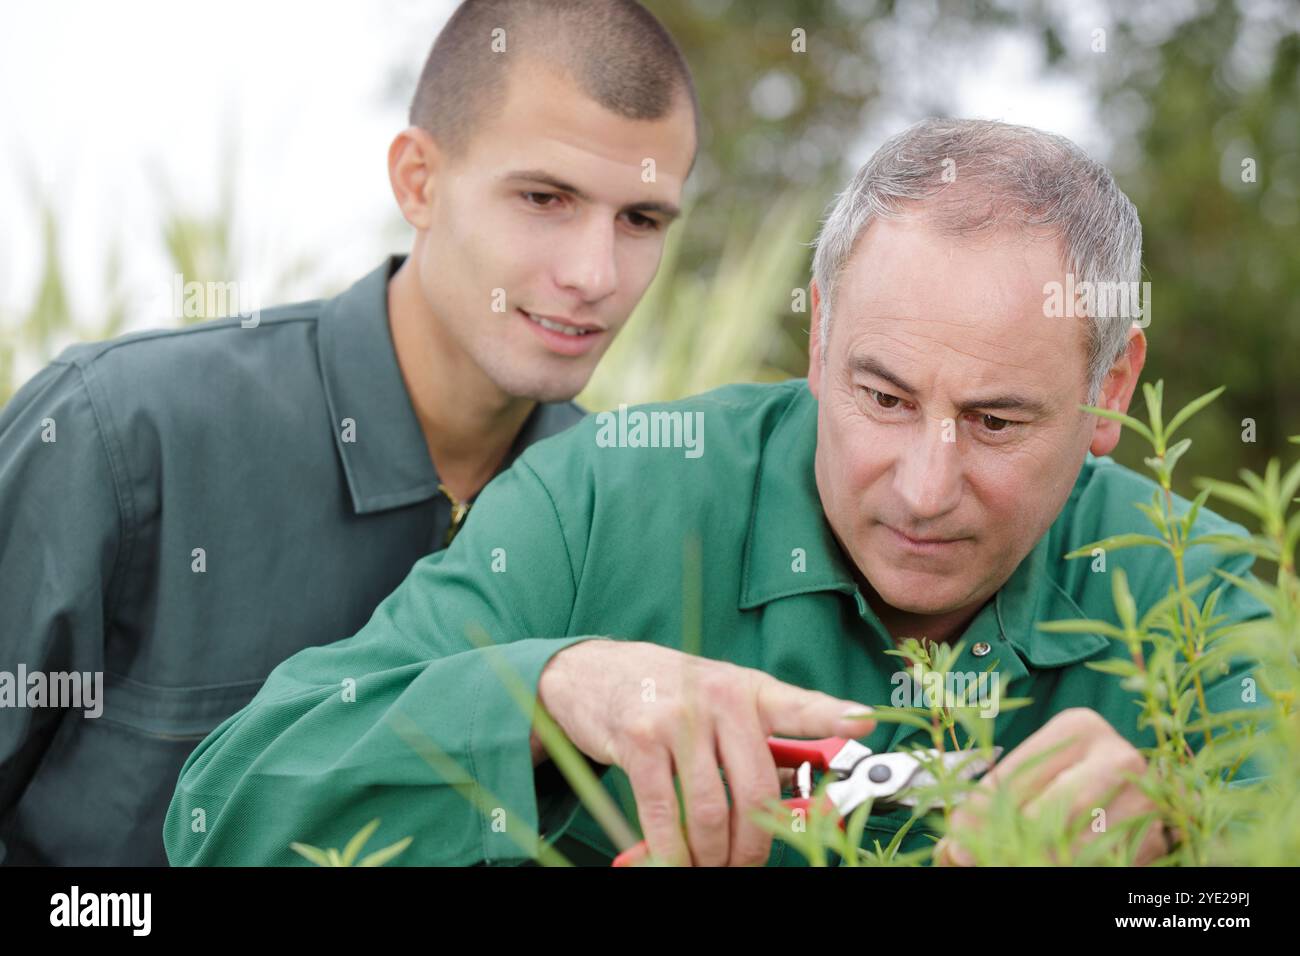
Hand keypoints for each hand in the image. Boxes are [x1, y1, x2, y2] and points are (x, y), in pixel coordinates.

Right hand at [534, 638, 876, 865]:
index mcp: (747, 689)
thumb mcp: (718, 697)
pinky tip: (674, 860)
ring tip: (708, 866)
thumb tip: (787, 801)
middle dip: (754, 843)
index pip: (796, 705)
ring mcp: (676, 719)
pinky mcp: (637, 741)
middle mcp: (717, 698)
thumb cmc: (667, 691)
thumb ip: (755, 736)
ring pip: (709, 810)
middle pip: (754, 787)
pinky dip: (670, 849)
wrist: (593, 671)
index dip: (831, 714)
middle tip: (747, 866)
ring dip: (711, 854)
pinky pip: (663, 813)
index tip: (864, 720)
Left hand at [934, 707, 1171, 865]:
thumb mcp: (1026, 783)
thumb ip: (985, 807)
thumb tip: (951, 849)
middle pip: (1045, 813)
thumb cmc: (1063, 783)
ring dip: (1036, 860)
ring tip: (1015, 860)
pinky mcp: (1155, 839)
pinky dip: (1067, 868)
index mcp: (1079, 728)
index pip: (1014, 776)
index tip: (958, 842)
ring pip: (1073, 846)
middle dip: (1007, 842)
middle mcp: (1118, 756)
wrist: (1128, 798)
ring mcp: (1144, 798)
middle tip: (983, 858)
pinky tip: (1048, 863)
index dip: (980, 815)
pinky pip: (1100, 863)